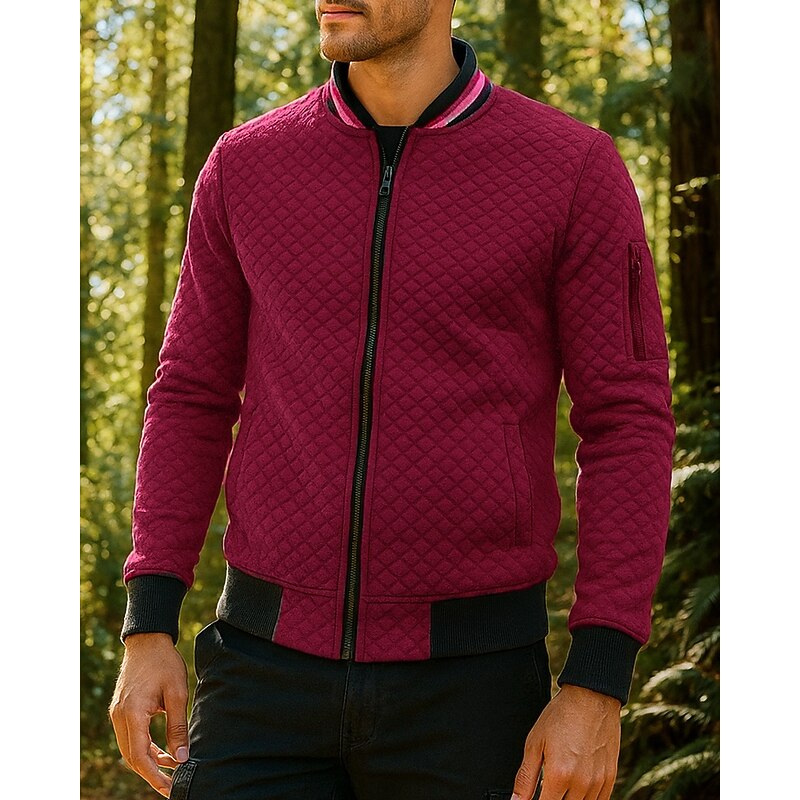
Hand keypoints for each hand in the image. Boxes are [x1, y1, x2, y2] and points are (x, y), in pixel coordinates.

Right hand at [109, 632, 189, 797]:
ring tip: (171, 768)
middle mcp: (119, 717)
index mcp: (132, 714)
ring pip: (130, 748)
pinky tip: (162, 751)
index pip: (138, 756)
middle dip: (151, 772)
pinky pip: (130, 737)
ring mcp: (118, 714)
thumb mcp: (177, 693)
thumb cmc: (164, 664)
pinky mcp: (121, 710)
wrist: (147, 641)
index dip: (153, 775)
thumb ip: (178, 727)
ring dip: (149, 760)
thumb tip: (182, 756)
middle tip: (171, 784)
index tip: (169, 787)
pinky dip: (144, 747)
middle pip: (131, 756)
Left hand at [511, 683, 620, 799]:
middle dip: (553, 798)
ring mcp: (598, 782)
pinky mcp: (610, 777)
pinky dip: (586, 799)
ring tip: (561, 784)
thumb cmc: (561, 716)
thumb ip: (526, 777)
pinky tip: (576, 787)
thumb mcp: (535, 742)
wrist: (591, 697)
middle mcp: (581, 783)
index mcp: (559, 774)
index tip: (533, 797)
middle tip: (548, 786)